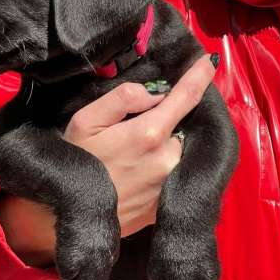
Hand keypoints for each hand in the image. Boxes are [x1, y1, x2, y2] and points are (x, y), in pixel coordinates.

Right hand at [0, 54, 216, 262]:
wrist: (71, 217)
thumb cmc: (76, 163)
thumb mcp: (85, 121)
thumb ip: (123, 98)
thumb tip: (155, 94)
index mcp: (149, 133)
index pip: (186, 97)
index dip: (199, 76)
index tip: (208, 62)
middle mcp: (168, 159)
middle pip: (181, 127)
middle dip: (168, 122)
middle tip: (136, 130)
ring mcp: (170, 184)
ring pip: (178, 151)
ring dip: (165, 146)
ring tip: (133, 156)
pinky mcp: (167, 205)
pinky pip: (174, 175)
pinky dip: (163, 168)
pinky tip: (137, 174)